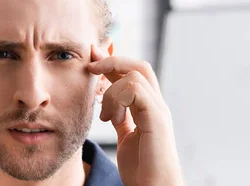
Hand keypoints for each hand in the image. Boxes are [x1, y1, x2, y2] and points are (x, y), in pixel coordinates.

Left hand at [88, 45, 183, 185]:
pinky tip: (112, 119)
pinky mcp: (157, 118)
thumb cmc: (142, 168)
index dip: (113, 63)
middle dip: (113, 60)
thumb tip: (108, 108)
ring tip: (106, 117)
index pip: (133, 74)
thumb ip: (121, 120)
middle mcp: (157, 105)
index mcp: (149, 108)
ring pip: (135, 75)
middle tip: (91, 65)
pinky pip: (136, 90)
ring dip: (112, 91)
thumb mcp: (126, 138)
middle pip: (139, 66)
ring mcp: (159, 110)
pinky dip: (118, 99)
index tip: (92, 58)